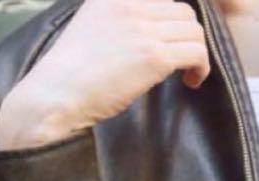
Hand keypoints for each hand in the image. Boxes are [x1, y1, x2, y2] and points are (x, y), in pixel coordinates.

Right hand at [0, 0, 210, 149]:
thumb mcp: (92, 28)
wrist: (57, 95)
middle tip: (182, 62)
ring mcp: (143, 30)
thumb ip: (118, 23)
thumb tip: (144, 38)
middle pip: (183, 12)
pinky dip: (201, 67)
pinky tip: (191, 82)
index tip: (172, 44)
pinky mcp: (153, 57)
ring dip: (197, 53)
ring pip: (194, 31)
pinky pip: (196, 53)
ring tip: (188, 74)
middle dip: (188, 38)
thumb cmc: (70, 75)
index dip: (173, 23)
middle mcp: (131, 6)